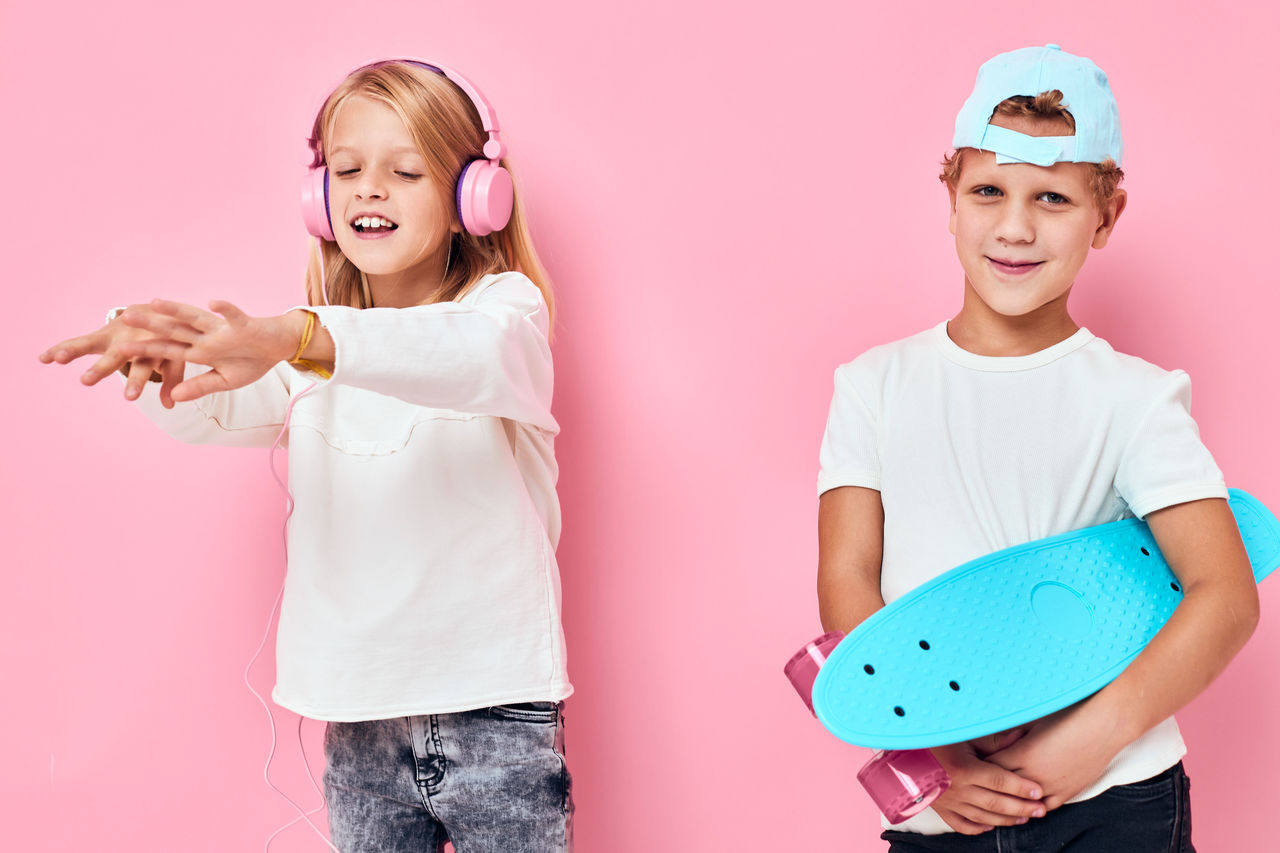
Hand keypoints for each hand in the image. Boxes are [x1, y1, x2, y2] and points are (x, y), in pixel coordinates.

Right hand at [39, 307, 186, 407]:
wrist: (159, 310)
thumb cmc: (170, 340)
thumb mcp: (175, 357)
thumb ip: (173, 379)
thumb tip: (169, 405)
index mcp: (154, 344)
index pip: (145, 365)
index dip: (138, 381)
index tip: (129, 397)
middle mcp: (132, 338)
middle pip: (114, 355)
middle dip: (101, 368)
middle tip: (86, 381)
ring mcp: (115, 335)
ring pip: (92, 344)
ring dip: (75, 350)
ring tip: (58, 359)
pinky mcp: (102, 334)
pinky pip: (79, 342)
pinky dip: (62, 348)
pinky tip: (44, 358)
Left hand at [114, 300, 297, 402]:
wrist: (277, 347)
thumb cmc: (251, 362)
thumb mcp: (224, 381)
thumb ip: (199, 386)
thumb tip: (173, 396)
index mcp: (201, 352)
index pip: (169, 350)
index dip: (147, 349)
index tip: (121, 349)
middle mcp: (207, 338)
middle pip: (174, 330)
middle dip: (151, 325)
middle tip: (125, 317)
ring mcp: (223, 330)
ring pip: (195, 318)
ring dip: (177, 310)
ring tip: (155, 302)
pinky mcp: (243, 325)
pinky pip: (233, 316)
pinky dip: (225, 310)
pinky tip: (213, 303)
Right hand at [927, 741, 1045, 833]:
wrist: (903, 750)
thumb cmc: (935, 738)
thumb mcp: (963, 734)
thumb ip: (992, 739)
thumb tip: (1020, 736)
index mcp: (963, 767)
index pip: (999, 781)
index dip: (1021, 787)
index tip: (1039, 791)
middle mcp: (957, 788)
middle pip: (996, 802)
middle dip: (1022, 807)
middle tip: (1041, 810)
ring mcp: (948, 802)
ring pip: (983, 816)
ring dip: (1007, 819)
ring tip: (1024, 818)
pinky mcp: (940, 808)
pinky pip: (963, 825)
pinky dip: (980, 827)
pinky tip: (992, 824)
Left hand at [985, 701, 1122, 810]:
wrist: (1104, 725)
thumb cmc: (1068, 716)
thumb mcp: (1033, 722)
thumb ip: (1014, 735)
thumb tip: (998, 741)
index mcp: (1022, 754)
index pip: (990, 767)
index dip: (982, 765)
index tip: (975, 762)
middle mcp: (1034, 775)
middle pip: (1003, 786)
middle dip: (992, 782)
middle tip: (982, 779)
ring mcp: (1052, 787)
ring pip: (1022, 803)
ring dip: (1012, 798)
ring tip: (1001, 794)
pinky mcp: (1068, 793)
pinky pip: (1044, 807)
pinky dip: (1033, 806)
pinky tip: (1026, 803)